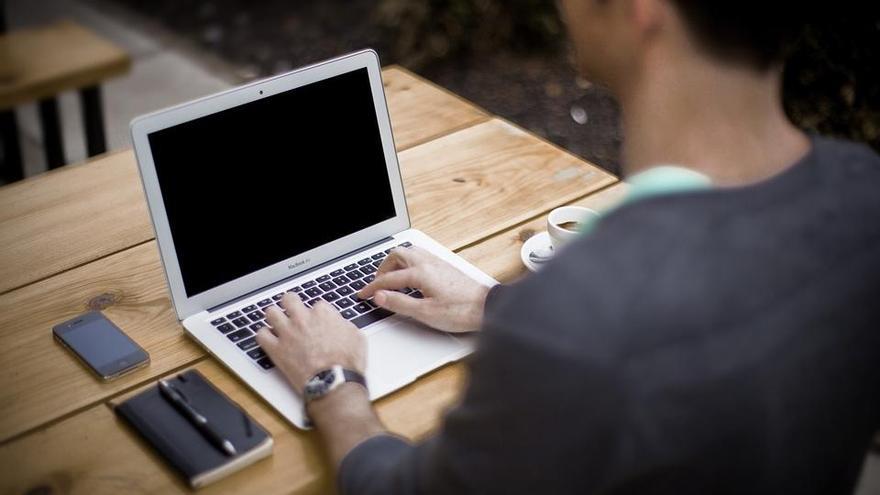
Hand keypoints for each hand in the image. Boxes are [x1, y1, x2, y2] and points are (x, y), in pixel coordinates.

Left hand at [256, 294, 365, 392]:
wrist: (334, 383)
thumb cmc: (347, 363)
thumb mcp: (357, 338)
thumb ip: (344, 325)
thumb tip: (340, 324)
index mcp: (323, 314)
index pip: (316, 304)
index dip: (316, 313)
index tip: (317, 321)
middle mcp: (303, 319)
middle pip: (289, 299)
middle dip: (291, 303)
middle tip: (292, 310)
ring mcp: (288, 333)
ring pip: (271, 312)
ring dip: (274, 316)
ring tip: (277, 322)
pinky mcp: (276, 349)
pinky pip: (261, 335)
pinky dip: (264, 336)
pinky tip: (269, 339)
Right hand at [358, 246, 489, 332]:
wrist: (487, 307)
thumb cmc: (460, 311)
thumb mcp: (425, 313)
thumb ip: (399, 303)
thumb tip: (380, 297)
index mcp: (420, 273)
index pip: (388, 278)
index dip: (372, 287)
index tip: (363, 294)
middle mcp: (428, 262)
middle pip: (397, 255)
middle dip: (383, 268)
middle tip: (377, 284)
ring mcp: (438, 262)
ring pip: (410, 252)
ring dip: (396, 262)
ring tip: (391, 278)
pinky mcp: (445, 266)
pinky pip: (420, 256)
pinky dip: (409, 262)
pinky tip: (411, 276)